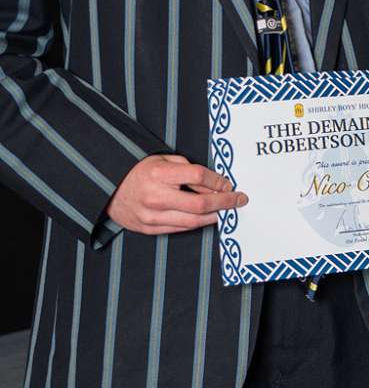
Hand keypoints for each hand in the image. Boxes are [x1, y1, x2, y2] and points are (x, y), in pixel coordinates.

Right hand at [107, 154, 245, 233]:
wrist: (108, 190)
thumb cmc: (140, 172)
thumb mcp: (162, 159)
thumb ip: (187, 169)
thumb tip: (215, 184)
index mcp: (158, 174)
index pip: (198, 176)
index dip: (218, 180)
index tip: (229, 184)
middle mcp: (155, 197)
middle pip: (200, 203)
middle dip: (225, 202)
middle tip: (240, 200)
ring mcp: (151, 215)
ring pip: (193, 221)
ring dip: (215, 216)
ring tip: (227, 210)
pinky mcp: (148, 228)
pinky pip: (180, 228)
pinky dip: (198, 224)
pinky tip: (208, 217)